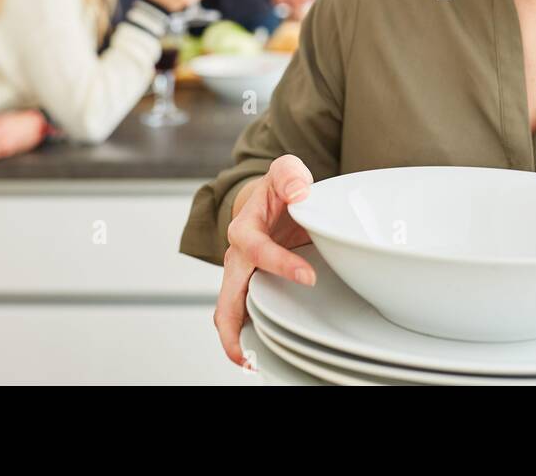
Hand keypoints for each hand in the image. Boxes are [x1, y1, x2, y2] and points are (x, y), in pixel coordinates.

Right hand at [214, 155, 315, 365]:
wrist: (270, 199)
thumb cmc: (277, 189)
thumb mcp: (285, 172)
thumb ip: (291, 176)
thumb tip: (299, 193)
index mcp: (245, 230)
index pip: (258, 251)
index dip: (280, 264)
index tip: (308, 278)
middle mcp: (237, 258)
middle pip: (226, 298)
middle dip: (234, 327)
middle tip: (249, 355)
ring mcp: (242, 276)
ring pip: (230, 312)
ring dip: (237, 339)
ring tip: (253, 363)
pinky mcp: (252, 287)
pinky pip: (244, 314)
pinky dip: (247, 335)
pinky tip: (261, 355)